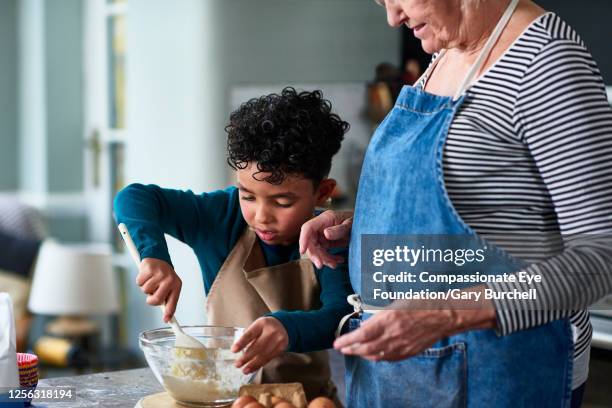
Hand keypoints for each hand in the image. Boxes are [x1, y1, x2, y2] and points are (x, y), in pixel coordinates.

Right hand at [137, 258, 181, 321]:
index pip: (173, 302)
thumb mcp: (169, 286)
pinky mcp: (149, 269)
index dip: (169, 312)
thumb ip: (167, 300)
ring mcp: (159, 274)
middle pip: (156, 300)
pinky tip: (146, 275)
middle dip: (150, 300)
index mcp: (176, 285)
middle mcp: (170, 280)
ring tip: (151, 280)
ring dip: (145, 287)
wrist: (158, 258)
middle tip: (152, 293)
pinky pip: (139, 282)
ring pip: (145, 291)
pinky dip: (140, 280)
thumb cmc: (163, 276)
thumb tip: (167, 318)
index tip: (167, 320)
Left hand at [231, 317, 288, 374]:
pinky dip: (260, 365)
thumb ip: (250, 336)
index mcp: (261, 323)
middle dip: (246, 357)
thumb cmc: (265, 327)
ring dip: (253, 364)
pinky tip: (253, 368)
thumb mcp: (257, 326)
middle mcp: (271, 331)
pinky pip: (269, 358)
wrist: (283, 325)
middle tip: (237, 364)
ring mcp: (278, 340)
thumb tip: (239, 352)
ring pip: (264, 354)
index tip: (233, 350)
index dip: (241, 343)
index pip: (250, 334)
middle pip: (258, 346)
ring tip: (244, 370)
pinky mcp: (282, 348)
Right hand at [299, 210, 353, 268]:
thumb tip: (326, 234)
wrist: (364, 226)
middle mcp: (321, 227)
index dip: (303, 239)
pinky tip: (338, 261)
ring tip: (335, 264)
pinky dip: (329, 259)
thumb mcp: (350, 224)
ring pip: (316, 250)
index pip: (308, 228)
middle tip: (321, 265)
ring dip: (323, 259)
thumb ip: (339, 230)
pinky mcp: (326, 242)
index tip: (302, 251)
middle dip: (315, 255)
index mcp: (325, 219)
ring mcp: (323, 235)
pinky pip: (323, 252)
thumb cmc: (357, 221)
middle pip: (310, 242)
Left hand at [334, 291, 495, 360]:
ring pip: (376, 355)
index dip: (347, 341)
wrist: (443, 316)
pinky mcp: (409, 352)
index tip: (337, 343)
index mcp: (389, 320)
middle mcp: (393, 335)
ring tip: (354, 351)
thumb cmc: (420, 304)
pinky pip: (389, 358)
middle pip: (366, 348)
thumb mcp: (395, 304)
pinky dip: (377, 357)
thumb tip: (365, 325)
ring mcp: (402, 346)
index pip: (362, 335)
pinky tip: (372, 354)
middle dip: (351, 350)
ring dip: (362, 354)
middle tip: (342, 349)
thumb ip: (379, 316)